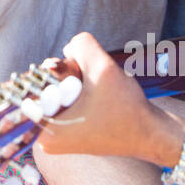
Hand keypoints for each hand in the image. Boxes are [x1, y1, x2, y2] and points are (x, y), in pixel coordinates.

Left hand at [37, 31, 166, 160]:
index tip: (75, 72)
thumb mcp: (103, 68)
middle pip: (43, 88)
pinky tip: (99, 93)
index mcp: (45, 132)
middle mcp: (47, 139)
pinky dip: (81, 90)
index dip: (53, 70)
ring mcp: (60, 137)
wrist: (153, 135)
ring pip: (56, 92)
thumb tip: (70, 46)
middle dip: (66, 75)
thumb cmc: (128, 110)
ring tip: (98, 87)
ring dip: (76, 80)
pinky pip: (67, 100)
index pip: (31, 87)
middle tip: (89, 79)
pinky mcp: (72, 132)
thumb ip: (81, 45)